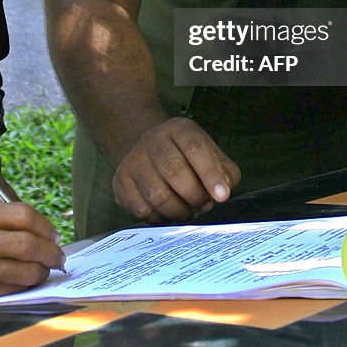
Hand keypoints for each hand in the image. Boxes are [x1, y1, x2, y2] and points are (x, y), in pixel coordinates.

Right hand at [0, 202, 64, 313]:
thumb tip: (35, 230)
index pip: (23, 215)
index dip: (45, 226)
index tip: (54, 234)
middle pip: (27, 243)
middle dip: (51, 252)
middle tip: (58, 257)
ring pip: (23, 270)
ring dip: (41, 272)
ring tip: (45, 271)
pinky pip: (9, 288)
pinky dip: (24, 286)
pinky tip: (27, 283)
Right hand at [112, 116, 240, 222]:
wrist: (150, 151)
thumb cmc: (188, 158)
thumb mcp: (212, 155)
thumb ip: (225, 172)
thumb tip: (222, 191)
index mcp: (179, 129)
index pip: (195, 148)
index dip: (210, 173)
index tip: (222, 196)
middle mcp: (153, 139)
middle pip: (174, 171)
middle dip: (195, 196)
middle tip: (202, 205)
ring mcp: (134, 160)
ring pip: (157, 194)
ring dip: (178, 211)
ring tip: (188, 210)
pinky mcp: (121, 181)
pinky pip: (142, 209)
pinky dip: (160, 218)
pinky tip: (168, 212)